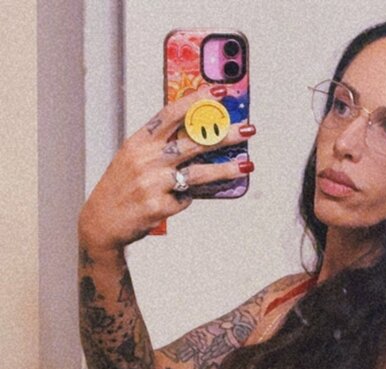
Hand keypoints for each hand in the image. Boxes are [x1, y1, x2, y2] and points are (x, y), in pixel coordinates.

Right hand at [78, 89, 255, 251]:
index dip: (197, 101)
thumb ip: (160, 144)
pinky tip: (179, 198)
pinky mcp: (159, 207)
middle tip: (246, 129)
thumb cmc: (122, 186)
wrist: (102, 221)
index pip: (171, 113)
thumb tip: (197, 131)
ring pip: (198, 173)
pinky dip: (187, 198)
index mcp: (139, 141)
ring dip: (226, 169)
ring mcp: (153, 184)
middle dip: (223, 134)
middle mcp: (146, 159)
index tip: (219, 93)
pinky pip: (186, 199)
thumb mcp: (134, 156)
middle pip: (192, 141)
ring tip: (246, 165)